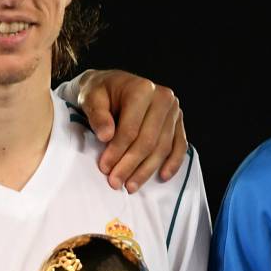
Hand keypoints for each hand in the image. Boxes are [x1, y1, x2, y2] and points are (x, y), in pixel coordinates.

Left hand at [71, 69, 185, 191]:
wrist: (114, 85)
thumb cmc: (101, 92)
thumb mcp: (91, 98)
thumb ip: (97, 115)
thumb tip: (107, 136)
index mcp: (141, 89)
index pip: (131, 128)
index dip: (117, 151)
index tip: (105, 168)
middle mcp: (162, 98)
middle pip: (148, 140)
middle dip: (130, 165)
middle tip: (116, 182)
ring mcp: (173, 111)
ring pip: (163, 147)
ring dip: (147, 170)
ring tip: (131, 186)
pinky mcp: (178, 122)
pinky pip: (179, 146)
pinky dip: (172, 163)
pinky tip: (162, 176)